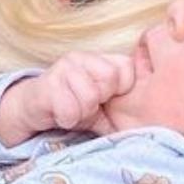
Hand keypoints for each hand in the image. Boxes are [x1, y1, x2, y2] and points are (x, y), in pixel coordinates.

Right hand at [4, 49, 136, 141]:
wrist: (31, 110)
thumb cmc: (69, 108)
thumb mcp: (100, 111)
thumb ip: (123, 112)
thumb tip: (152, 125)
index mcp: (98, 59)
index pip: (126, 68)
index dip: (119, 90)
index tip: (104, 100)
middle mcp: (81, 57)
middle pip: (109, 79)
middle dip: (99, 101)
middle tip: (85, 106)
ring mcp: (63, 67)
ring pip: (90, 96)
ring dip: (81, 113)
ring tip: (71, 110)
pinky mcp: (47, 84)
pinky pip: (70, 109)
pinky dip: (67, 119)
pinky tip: (59, 115)